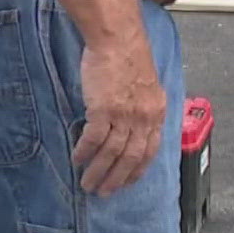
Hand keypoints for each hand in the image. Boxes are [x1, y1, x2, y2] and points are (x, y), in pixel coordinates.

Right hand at [72, 37, 166, 196]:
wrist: (118, 40)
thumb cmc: (130, 58)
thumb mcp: (148, 86)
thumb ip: (144, 107)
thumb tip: (135, 125)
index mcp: (156, 112)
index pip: (150, 150)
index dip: (138, 169)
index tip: (128, 182)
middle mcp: (143, 117)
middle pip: (131, 157)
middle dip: (117, 179)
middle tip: (104, 192)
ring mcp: (124, 115)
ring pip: (112, 153)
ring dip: (98, 171)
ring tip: (87, 184)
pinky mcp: (103, 109)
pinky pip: (93, 139)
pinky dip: (85, 152)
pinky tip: (77, 160)